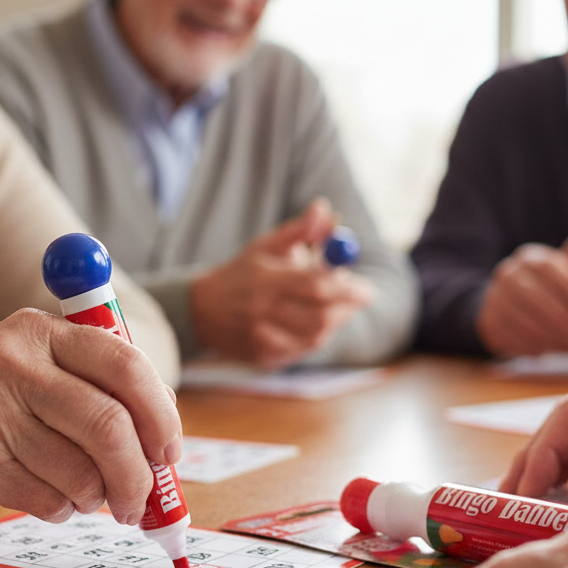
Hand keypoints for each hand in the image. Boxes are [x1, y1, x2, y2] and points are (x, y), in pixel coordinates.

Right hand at [0, 309, 181, 524]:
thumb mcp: (31, 365)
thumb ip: (94, 385)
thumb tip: (164, 436)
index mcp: (41, 331)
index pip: (125, 365)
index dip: (161, 415)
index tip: (170, 452)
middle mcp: (15, 363)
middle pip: (109, 424)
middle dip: (138, 474)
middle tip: (142, 500)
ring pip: (81, 471)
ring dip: (97, 498)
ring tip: (87, 496)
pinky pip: (49, 498)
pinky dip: (63, 509)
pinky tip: (49, 497)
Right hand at [190, 199, 373, 366]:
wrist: (200, 311)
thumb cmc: (241, 273)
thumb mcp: (266, 246)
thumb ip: (301, 230)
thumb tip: (327, 211)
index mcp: (266, 279)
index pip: (315, 286)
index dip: (346, 289)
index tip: (366, 289)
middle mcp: (262, 311)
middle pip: (319, 317)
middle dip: (345, 308)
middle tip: (358, 298)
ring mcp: (260, 338)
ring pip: (314, 337)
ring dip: (333, 322)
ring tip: (332, 307)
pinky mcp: (262, 357)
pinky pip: (301, 351)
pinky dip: (315, 337)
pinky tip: (311, 324)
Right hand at [476, 224, 567, 355]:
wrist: (507, 306)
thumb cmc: (549, 288)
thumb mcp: (564, 271)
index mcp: (527, 258)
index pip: (546, 265)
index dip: (565, 280)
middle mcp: (506, 275)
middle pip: (533, 294)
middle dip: (560, 315)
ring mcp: (494, 299)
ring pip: (522, 318)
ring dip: (548, 334)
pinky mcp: (487, 322)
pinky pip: (510, 336)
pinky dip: (530, 345)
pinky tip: (547, 351)